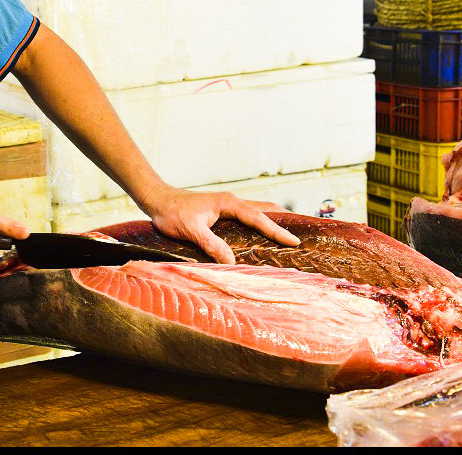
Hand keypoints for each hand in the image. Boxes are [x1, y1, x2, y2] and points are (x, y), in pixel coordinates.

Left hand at [137, 184, 300, 264]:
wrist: (158, 200)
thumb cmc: (172, 213)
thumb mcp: (191, 230)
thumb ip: (212, 244)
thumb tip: (232, 262)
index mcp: (229, 203)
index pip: (259, 218)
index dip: (277, 231)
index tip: (294, 241)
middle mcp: (232, 202)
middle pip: (265, 210)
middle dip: (284, 221)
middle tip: (303, 233)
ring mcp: (227, 206)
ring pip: (257, 212)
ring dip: (273, 222)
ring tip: (289, 235)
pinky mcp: (222, 212)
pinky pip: (248, 217)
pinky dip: (260, 224)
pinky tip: (262, 236)